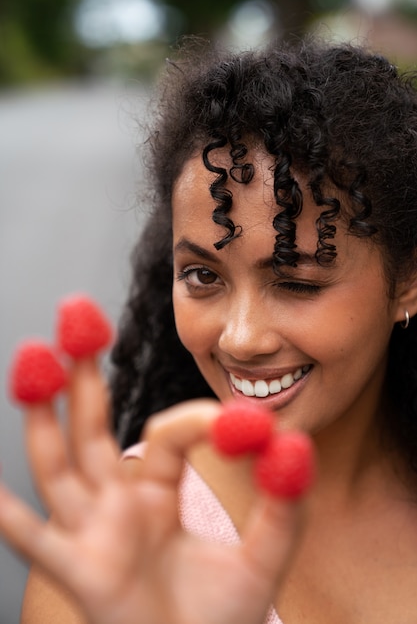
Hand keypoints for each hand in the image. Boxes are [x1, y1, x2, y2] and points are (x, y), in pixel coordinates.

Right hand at [0, 358, 304, 623]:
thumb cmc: (220, 617)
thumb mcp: (264, 557)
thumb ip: (283, 504)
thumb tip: (294, 443)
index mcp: (156, 490)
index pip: (165, 434)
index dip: (196, 421)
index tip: (234, 420)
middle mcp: (116, 502)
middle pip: (93, 426)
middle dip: (83, 372)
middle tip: (78, 313)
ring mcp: (92, 532)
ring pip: (60, 464)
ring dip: (44, 414)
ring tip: (36, 356)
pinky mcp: (80, 573)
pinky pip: (38, 541)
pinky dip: (12, 517)